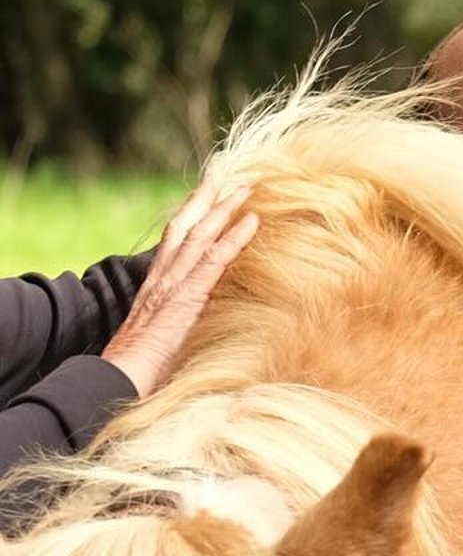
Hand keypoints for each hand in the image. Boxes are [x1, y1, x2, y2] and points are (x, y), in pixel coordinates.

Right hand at [102, 175, 257, 398]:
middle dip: (207, 199)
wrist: (117, 380)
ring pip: (200, 236)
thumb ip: (179, 324)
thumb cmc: (139, 371)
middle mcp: (162, 279)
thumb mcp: (163, 339)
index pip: (176, 242)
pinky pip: (213, 261)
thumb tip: (200, 324)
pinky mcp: (184, 298)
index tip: (211, 196)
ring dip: (224, 209)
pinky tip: (251, 220)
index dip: (193, 217)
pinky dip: (233, 238)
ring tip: (246, 186)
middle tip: (228, 175)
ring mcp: (172, 286)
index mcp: (156, 287)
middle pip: (185, 227)